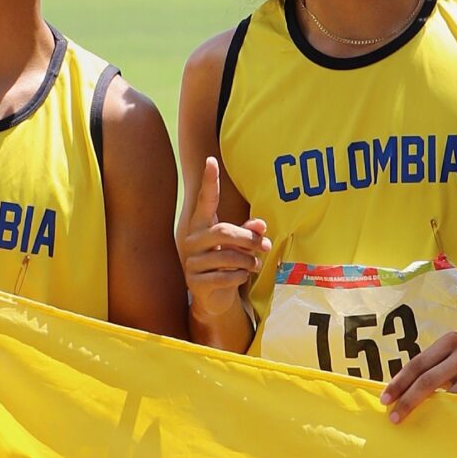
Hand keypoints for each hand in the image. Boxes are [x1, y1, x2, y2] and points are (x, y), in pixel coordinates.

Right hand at [178, 156, 269, 321]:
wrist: (213, 297)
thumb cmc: (228, 263)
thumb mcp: (241, 246)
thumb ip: (250, 232)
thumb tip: (261, 224)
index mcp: (201, 225)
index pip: (205, 200)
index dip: (209, 181)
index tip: (211, 160)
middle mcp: (191, 240)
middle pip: (224, 231)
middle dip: (249, 239)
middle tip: (266, 246)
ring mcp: (191, 262)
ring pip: (228, 256)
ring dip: (248, 261)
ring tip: (255, 264)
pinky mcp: (194, 282)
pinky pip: (225, 276)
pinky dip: (239, 276)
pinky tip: (241, 277)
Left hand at [379, 331, 456, 423]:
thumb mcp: (451, 353)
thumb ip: (429, 367)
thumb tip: (396, 393)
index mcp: (451, 341)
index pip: (418, 364)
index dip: (399, 383)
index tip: (385, 400)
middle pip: (429, 380)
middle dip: (409, 401)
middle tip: (394, 418)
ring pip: (450, 398)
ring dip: (432, 414)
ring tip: (417, 425)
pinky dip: (455, 419)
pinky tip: (443, 428)